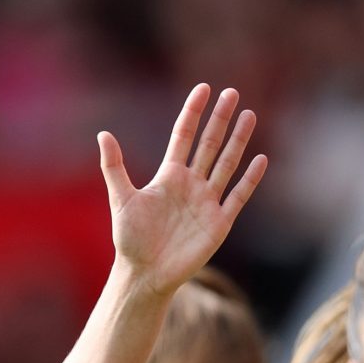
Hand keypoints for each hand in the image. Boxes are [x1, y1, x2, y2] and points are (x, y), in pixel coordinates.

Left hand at [99, 85, 265, 295]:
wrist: (144, 274)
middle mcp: (191, 184)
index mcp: (169, 176)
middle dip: (220, 119)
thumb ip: (114, 167)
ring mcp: (207, 202)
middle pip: (209, 145)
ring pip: (227, 164)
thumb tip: (103, 133)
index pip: (184, 136)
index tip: (203, 89)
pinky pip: (238, 196)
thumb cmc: (130, 239)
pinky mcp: (219, 222)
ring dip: (238, 140)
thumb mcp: (121, 199)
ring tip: (249, 115)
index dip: (193, 113)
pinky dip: (249, 179)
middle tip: (232, 92)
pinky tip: (260, 159)